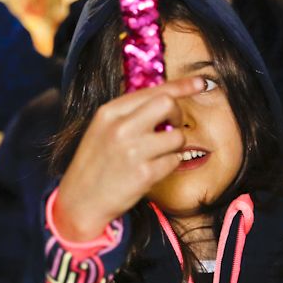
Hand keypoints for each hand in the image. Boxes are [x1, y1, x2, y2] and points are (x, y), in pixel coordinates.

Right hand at [52, 76, 200, 241]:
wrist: (80, 199)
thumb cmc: (95, 163)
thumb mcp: (102, 128)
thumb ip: (129, 113)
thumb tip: (166, 99)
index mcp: (109, 112)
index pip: (152, 91)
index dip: (181, 86)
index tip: (202, 82)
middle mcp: (121, 127)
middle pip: (167, 104)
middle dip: (177, 114)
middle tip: (171, 126)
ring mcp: (133, 150)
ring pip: (177, 136)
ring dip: (175, 145)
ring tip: (158, 154)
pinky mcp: (144, 173)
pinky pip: (174, 161)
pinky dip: (169, 164)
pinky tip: (153, 169)